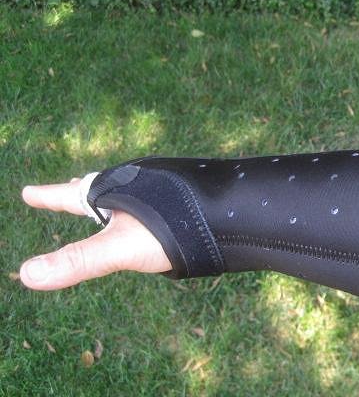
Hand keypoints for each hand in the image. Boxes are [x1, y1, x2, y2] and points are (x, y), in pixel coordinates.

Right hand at [20, 179, 171, 289]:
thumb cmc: (175, 227)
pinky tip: (153, 215)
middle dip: (81, 192)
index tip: (27, 192)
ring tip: (108, 204)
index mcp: (113, 191)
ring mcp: (159, 188)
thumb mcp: (122, 247)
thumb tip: (27, 274)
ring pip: (127, 192)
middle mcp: (135, 184)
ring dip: (112, 197)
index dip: (49, 196)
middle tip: (67, 189)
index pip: (71, 196)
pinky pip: (152, 198)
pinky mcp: (182, 195)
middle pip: (100, 188)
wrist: (230, 214)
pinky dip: (141, 204)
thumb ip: (79, 261)